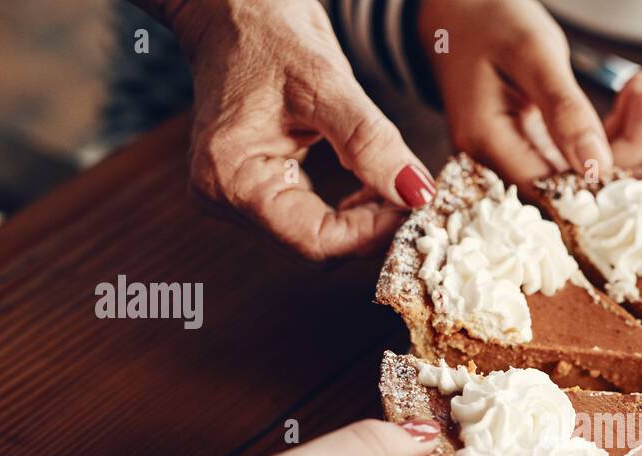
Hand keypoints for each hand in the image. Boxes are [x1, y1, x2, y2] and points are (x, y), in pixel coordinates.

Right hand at [157, 0, 433, 259]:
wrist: (231, 4)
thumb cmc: (266, 30)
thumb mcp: (327, 82)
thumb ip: (371, 142)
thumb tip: (416, 193)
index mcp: (232, 178)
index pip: (315, 242)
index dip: (371, 233)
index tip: (415, 207)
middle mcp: (225, 198)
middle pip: (316, 245)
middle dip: (371, 228)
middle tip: (416, 197)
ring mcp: (237, 196)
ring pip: (317, 236)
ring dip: (364, 220)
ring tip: (400, 188)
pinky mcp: (254, 188)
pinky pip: (310, 219)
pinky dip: (349, 210)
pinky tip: (373, 186)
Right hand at [419, 0, 641, 188]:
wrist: (459, 6)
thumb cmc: (488, 19)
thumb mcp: (532, 55)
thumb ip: (564, 111)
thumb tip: (597, 170)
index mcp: (488, 144)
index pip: (554, 192)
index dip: (604, 190)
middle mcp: (498, 159)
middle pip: (572, 184)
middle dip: (622, 152)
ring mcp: (516, 152)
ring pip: (581, 167)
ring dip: (623, 135)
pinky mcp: (532, 142)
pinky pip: (577, 149)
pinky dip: (609, 125)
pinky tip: (632, 97)